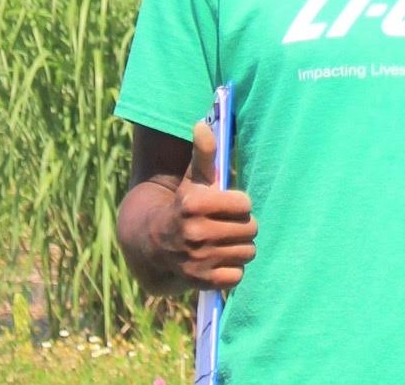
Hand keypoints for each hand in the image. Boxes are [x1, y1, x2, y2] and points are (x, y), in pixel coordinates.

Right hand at [158, 120, 257, 289]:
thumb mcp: (192, 179)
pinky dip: (232, 269)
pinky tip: (219, 260)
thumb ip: (203, 154)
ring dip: (240, 247)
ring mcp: (197, 259)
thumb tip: (203, 124)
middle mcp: (194, 232)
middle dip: (243, 225)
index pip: (245, 204)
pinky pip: (237, 275)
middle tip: (228, 224)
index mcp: (193, 204)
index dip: (240, 204)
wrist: (154, 244)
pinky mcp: (201, 281)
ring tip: (225, 241)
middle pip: (250, 229)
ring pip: (248, 252)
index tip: (229, 204)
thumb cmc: (184, 206)